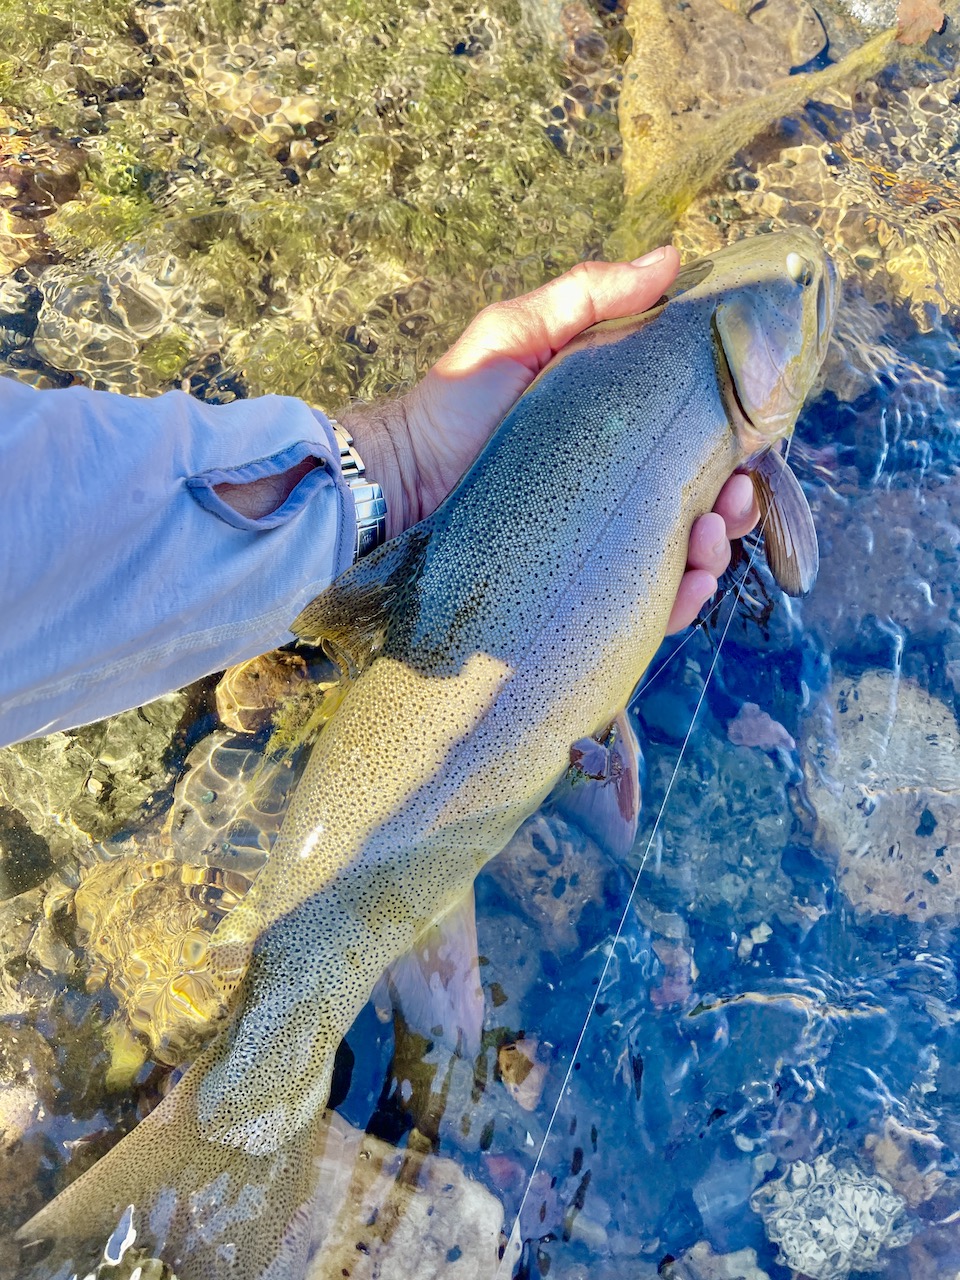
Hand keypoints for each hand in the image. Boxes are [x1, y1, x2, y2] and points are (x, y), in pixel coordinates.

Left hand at [344, 250, 758, 633]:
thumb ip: (589, 296)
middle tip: (735, 499)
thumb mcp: (519, 332)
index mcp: (622, 426)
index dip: (737, 436)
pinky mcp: (584, 583)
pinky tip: (688, 581)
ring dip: (718, 547)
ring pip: (689, 552)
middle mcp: (621, 484)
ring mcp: (605, 536)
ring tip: (709, 536)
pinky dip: (684, 596)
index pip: (699, 433)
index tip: (754, 435)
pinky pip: (650, 600)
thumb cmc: (460, 400)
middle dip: (738, 501)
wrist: (405, 479)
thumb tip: (671, 257)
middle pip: (707, 498)